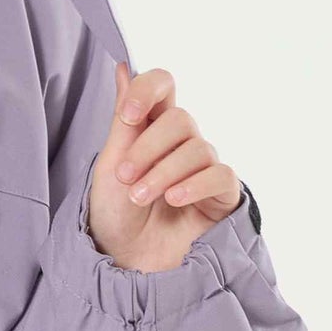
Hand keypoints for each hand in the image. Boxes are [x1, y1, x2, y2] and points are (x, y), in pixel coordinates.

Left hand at [86, 64, 242, 273]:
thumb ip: (124, 120)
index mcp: (151, 128)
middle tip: (125, 178)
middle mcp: (181, 143)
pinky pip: (219, 175)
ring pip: (197, 148)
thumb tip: (123, 67)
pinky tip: (174, 200)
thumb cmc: (114, 215)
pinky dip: (193, 185)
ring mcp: (202, 168)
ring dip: (162, 173)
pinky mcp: (221, 195)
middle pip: (181, 119)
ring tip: (140, 198)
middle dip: (147, 149)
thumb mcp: (110, 164)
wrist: (125, 262)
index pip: (163, 85)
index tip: (130, 116)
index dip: (149, 90)